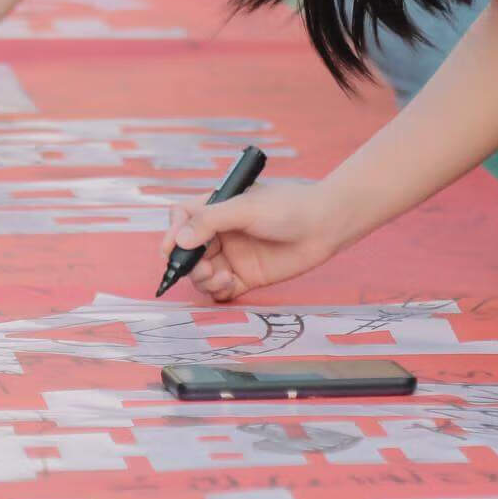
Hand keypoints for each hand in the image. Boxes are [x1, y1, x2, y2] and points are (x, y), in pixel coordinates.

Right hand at [159, 182, 341, 301]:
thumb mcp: (246, 207)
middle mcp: (221, 232)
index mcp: (217, 208)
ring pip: (202, 273)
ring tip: (221, 277)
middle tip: (203, 269)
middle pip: (188, 251)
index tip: (171, 250)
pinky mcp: (247, 276)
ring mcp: (233, 255)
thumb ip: (210, 221)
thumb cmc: (287, 206)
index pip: (182, 219)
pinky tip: (231, 284)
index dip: (173, 233)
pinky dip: (219, 291)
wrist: (325, 224)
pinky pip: (221, 290)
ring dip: (204, 279)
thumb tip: (179, 240)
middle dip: (188, 263)